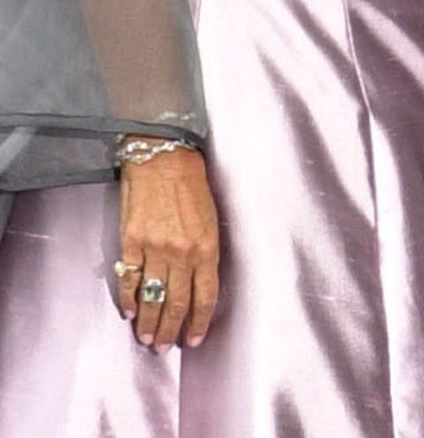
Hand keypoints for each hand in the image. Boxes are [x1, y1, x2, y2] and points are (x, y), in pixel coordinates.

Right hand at [116, 145, 219, 350]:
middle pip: (177, 303)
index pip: (205, 296)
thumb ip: (205, 253)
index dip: (198, 322)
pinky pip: (130, 279)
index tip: (193, 340)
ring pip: (153, 297)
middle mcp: (182, 252)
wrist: (163, 158)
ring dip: (150, 322)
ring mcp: (155, 249)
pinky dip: (129, 299)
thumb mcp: (210, 219)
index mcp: (206, 247)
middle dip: (171, 330)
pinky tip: (130, 312)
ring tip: (147, 339)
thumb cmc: (191, 185)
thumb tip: (198, 284)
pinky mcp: (132, 242)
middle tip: (164, 348)